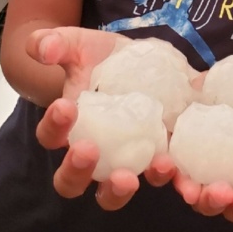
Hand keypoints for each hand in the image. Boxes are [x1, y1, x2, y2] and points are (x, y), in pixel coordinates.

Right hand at [28, 27, 176, 208]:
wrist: (143, 62)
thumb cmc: (101, 58)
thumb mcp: (78, 44)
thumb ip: (54, 44)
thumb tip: (43, 48)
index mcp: (70, 128)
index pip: (51, 137)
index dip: (54, 126)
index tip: (65, 105)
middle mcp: (96, 153)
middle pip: (76, 179)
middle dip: (79, 172)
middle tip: (89, 151)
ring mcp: (130, 157)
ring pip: (120, 187)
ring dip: (130, 185)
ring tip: (154, 166)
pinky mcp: (165, 153)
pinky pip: (169, 178)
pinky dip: (179, 183)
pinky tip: (190, 180)